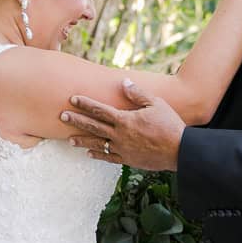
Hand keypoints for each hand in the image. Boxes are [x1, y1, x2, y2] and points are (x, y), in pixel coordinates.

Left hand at [62, 79, 184, 171]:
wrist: (179, 151)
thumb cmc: (169, 124)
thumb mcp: (156, 103)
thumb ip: (137, 94)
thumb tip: (124, 82)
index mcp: (125, 120)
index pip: (100, 110)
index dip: (85, 104)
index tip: (73, 99)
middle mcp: (120, 135)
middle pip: (93, 126)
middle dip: (76, 121)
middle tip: (62, 116)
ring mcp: (122, 149)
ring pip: (97, 144)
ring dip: (82, 140)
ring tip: (69, 139)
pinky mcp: (128, 160)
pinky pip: (108, 157)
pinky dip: (97, 155)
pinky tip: (88, 154)